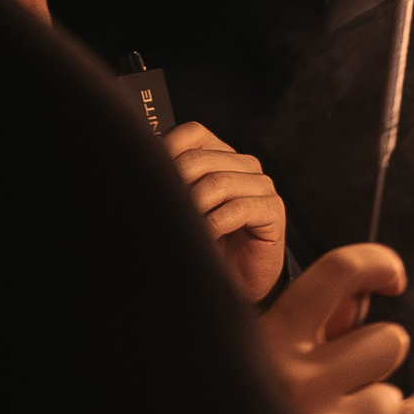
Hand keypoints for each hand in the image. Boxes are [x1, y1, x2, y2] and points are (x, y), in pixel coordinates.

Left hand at [166, 120, 285, 301]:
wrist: (236, 280)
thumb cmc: (208, 242)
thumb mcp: (184, 209)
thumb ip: (171, 184)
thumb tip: (141, 169)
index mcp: (220, 156)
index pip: (192, 133)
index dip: (168, 150)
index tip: (152, 180)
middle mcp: (243, 165)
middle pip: (199, 159)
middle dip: (176, 187)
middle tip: (166, 212)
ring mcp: (261, 185)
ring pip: (218, 182)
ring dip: (196, 209)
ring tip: (187, 229)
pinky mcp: (272, 209)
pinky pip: (239, 208)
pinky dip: (216, 224)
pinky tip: (207, 238)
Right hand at [257, 245, 410, 413]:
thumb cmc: (237, 406)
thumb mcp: (262, 353)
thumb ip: (312, 323)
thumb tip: (363, 295)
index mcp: (271, 335)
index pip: (341, 270)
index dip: (378, 263)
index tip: (392, 277)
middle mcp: (294, 378)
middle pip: (390, 339)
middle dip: (378, 356)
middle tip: (348, 375)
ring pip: (391, 398)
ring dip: (371, 410)